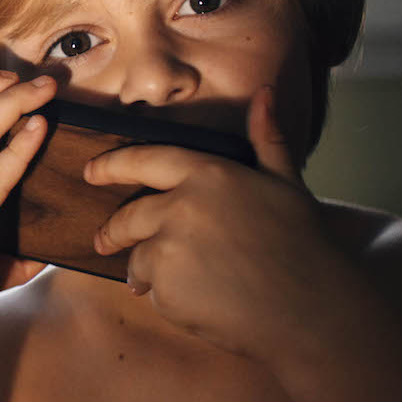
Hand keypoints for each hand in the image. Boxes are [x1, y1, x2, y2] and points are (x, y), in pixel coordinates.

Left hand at [81, 85, 367, 363]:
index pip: (146, 160)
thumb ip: (266, 139)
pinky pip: (152, 291)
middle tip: (103, 240)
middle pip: (129, 215)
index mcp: (210, 174)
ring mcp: (169, 247)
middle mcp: (182, 205)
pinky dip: (167, 298)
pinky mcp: (165, 287)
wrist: (311, 310)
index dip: (113, 165)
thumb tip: (264, 92)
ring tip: (177, 282)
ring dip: (146, 271)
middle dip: (113, 231)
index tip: (90, 171)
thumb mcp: (287, 184)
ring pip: (138, 258)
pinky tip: (200, 302)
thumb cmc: (305, 247)